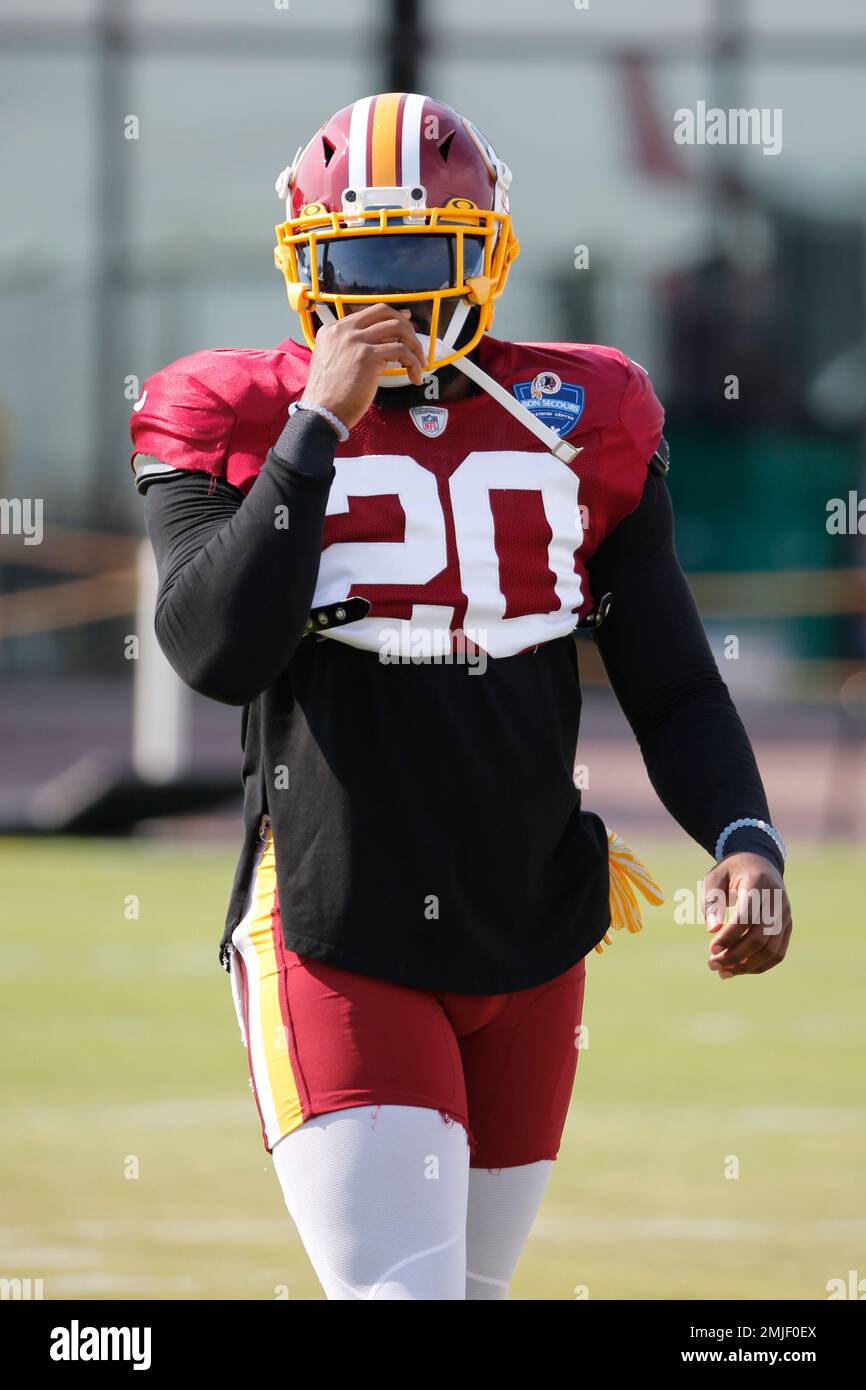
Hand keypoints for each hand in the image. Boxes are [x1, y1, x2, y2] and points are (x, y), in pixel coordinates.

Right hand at [304, 303, 425, 427]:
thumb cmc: (329, 396)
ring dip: (414, 345)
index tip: (406, 324)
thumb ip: (349, 348)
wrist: (322, 412)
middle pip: (384, 311)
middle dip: (405, 325)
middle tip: (415, 344)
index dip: (391, 317)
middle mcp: (343, 330)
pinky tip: (415, 377)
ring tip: (420, 363)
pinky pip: (401, 351)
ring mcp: (355, 341)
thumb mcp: (332, 361)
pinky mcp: (367, 356)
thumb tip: (379, 344)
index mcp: (333, 329)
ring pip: (397, 328)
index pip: (368, 313)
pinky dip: (413, 363)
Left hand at [702, 852, 791, 978]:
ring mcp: (785, 915)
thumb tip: (712, 930)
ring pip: (771, 950)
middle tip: (711, 964)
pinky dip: (759, 966)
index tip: (711, 949)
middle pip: (760, 937)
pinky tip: (738, 969)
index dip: (730, 936)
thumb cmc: (732, 871)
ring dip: (746, 966)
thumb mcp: (715, 877)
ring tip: (722, 972)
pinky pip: (778, 953)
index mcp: (758, 884)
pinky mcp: (788, 927)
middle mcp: (777, 901)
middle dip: (734, 956)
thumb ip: (712, 901)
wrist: (760, 862)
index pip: (747, 916)